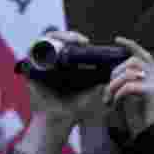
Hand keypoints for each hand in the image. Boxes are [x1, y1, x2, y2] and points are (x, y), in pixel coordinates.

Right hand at [18, 31, 105, 153]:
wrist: (61, 118)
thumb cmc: (78, 107)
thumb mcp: (97, 89)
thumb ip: (108, 79)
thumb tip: (123, 64)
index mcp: (64, 65)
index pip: (66, 44)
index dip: (75, 38)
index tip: (87, 42)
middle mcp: (50, 63)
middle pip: (56, 40)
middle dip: (69, 35)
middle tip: (82, 41)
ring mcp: (39, 65)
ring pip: (45, 41)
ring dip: (59, 36)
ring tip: (72, 42)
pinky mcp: (29, 68)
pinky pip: (33, 49)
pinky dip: (43, 43)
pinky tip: (57, 46)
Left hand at [103, 37, 153, 136]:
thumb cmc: (149, 123)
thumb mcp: (139, 104)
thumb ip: (129, 90)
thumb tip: (111, 83)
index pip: (145, 56)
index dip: (131, 45)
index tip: (118, 39)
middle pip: (132, 62)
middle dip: (114, 74)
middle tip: (107, 92)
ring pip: (130, 71)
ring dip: (114, 84)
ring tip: (110, 99)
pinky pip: (130, 86)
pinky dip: (118, 94)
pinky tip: (116, 104)